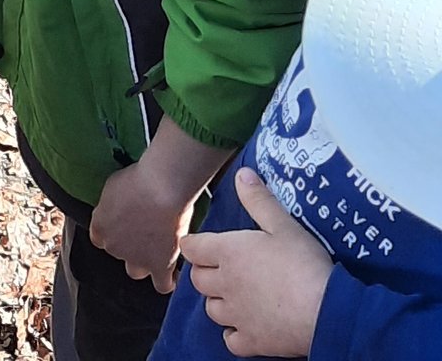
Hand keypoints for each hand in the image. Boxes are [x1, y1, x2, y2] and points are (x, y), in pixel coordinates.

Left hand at [90, 150, 196, 292]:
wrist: (161, 189)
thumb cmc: (139, 179)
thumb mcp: (113, 186)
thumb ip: (111, 204)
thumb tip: (118, 208)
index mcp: (100, 227)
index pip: (100, 237)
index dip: (113, 230)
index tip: (122, 223)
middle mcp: (115, 247)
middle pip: (118, 252)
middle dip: (128, 243)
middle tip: (143, 228)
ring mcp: (137, 259)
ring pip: (136, 271)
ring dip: (144, 263)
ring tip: (156, 250)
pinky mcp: (160, 267)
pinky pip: (162, 285)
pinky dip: (167, 281)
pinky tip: (172, 273)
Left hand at [180, 168, 332, 357]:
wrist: (325, 310)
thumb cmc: (303, 263)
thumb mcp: (283, 224)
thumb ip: (259, 200)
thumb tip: (241, 174)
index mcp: (228, 253)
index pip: (191, 248)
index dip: (193, 244)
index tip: (200, 244)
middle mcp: (225, 284)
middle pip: (198, 280)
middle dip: (204, 272)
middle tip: (221, 268)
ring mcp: (236, 316)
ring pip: (211, 310)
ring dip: (217, 301)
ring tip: (233, 295)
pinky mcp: (252, 341)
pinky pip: (230, 340)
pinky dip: (233, 334)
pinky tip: (245, 325)